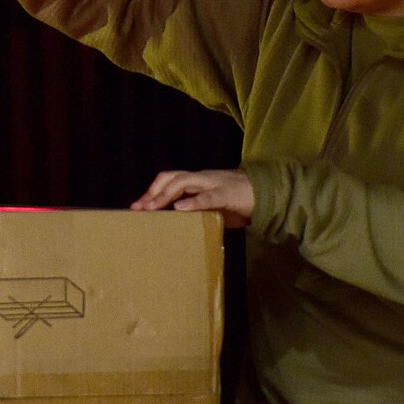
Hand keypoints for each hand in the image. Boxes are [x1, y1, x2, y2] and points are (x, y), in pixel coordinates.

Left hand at [130, 169, 253, 228]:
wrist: (267, 193)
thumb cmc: (237, 202)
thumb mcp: (212, 208)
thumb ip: (196, 212)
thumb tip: (176, 226)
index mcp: (198, 181)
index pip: (170, 180)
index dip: (152, 191)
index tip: (136, 206)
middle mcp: (202, 178)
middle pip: (171, 177)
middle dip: (153, 192)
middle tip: (138, 208)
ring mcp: (214, 183)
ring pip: (184, 181)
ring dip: (165, 194)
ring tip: (152, 207)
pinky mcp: (227, 193)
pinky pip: (208, 196)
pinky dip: (193, 202)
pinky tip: (181, 208)